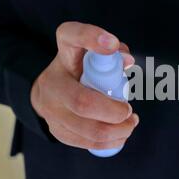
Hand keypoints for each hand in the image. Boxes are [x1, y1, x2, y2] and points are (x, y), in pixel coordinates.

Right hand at [31, 22, 138, 149]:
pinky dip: (109, 142)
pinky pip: (86, 143)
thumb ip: (112, 53)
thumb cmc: (80, 70)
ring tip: (130, 124)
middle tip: (129, 112)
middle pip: (83, 102)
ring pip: (88, 130)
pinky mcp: (56, 130)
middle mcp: (52, 81)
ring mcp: (50, 109)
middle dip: (114, 112)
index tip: (113, 44)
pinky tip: (120, 135)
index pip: (71, 35)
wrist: (48, 92)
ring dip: (118, 130)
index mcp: (64, 54)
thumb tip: (127, 61)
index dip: (92, 37)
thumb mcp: (92, 54)